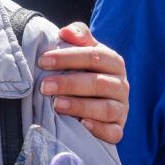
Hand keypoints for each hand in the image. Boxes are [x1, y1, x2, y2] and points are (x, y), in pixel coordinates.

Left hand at [38, 22, 127, 143]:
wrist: (93, 95)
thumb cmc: (83, 67)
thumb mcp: (82, 48)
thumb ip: (77, 35)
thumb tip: (65, 32)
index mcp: (113, 62)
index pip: (94, 56)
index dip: (68, 57)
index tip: (42, 61)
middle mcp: (120, 85)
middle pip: (99, 84)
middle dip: (69, 84)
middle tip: (44, 86)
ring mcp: (121, 108)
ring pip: (106, 109)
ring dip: (80, 106)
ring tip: (56, 104)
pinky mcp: (118, 128)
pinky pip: (114, 132)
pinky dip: (99, 130)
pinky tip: (81, 125)